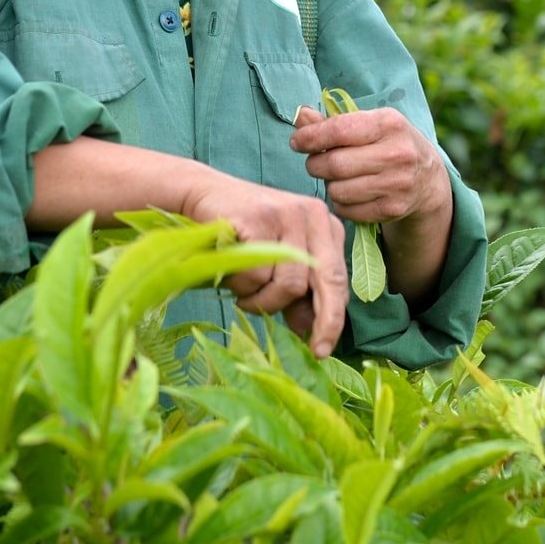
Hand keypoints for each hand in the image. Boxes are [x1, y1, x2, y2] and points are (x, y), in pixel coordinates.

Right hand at [179, 168, 348, 357]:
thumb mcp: (278, 261)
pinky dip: (241, 284)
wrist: (204, 194)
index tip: (322, 349)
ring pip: (288, 285)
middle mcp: (313, 215)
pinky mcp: (259, 217)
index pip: (340, 278)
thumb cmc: (244, 232)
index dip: (334, 317)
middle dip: (320, 320)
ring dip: (262, 300)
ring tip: (244, 289)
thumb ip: (296, 292)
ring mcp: (287, 214)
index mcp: (325, 226)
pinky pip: (257, 274)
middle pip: (324, 281)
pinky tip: (230, 270)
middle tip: (311, 348)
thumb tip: (308, 329)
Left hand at [289, 105, 449, 227]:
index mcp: (389, 123)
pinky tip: (349, 192)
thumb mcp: (369, 124)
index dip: (310, 137)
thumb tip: (300, 116)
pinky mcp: (393, 209)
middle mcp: (397, 153)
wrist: (427, 178)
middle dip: (315, 164)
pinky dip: (340, 202)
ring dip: (328, 185)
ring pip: (337, 190)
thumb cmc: (389, 144)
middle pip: (334, 164)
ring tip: (337, 177)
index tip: (297, 142)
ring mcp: (397, 184)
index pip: (338, 130)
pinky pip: (346, 210)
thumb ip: (332, 122)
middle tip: (315, 162)